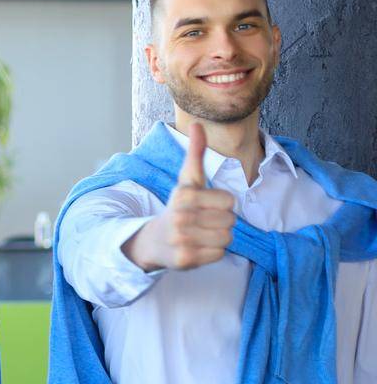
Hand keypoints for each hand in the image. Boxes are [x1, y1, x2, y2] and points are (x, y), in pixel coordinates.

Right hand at [123, 123, 235, 271]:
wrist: (153, 240)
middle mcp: (180, 217)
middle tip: (202, 222)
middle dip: (220, 222)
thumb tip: (197, 123)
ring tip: (200, 235)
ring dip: (218, 238)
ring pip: (227, 238)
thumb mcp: (187, 180)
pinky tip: (197, 248)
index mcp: (183, 195)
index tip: (204, 206)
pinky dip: (211, 253)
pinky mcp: (184, 260)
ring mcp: (181, 240)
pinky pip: (219, 255)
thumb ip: (195, 153)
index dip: (221, 204)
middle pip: (231, 221)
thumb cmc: (178, 207)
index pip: (230, 201)